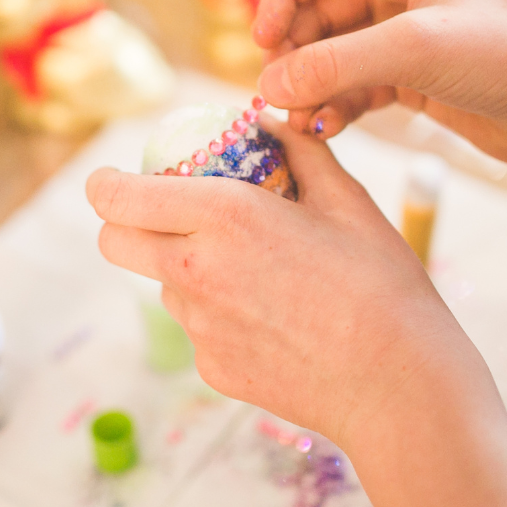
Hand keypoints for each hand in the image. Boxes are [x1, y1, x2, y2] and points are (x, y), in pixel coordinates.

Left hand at [86, 119, 469, 445]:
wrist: (399, 384)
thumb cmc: (381, 284)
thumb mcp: (346, 199)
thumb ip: (298, 151)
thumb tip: (270, 122)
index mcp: (223, 216)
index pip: (117, 196)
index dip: (106, 183)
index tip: (115, 179)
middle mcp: (195, 271)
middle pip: (113, 242)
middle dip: (125, 223)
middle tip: (168, 216)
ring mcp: (200, 327)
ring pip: (161, 284)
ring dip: (185, 267)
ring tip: (258, 272)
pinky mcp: (212, 368)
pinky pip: (197, 327)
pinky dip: (219, 313)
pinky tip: (275, 318)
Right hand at [253, 0, 506, 167]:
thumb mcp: (418, 50)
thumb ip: (337, 64)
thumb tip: (266, 86)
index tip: (262, 43)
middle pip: (314, 9)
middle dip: (292, 51)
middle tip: (277, 92)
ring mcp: (401, 31)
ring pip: (328, 51)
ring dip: (308, 84)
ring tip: (299, 119)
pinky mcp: (407, 75)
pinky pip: (349, 83)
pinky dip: (332, 104)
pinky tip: (326, 127)